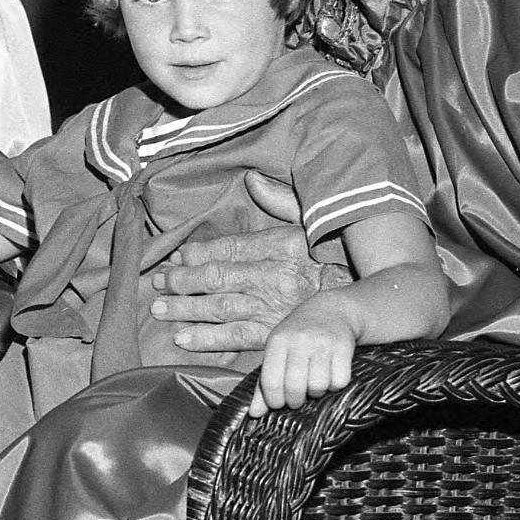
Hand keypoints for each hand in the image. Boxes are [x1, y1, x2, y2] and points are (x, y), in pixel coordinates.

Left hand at [144, 185, 320, 365]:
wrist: (361, 303)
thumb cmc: (333, 258)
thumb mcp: (312, 219)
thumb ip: (280, 200)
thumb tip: (252, 180)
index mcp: (281, 245)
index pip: (230, 247)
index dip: (198, 252)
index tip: (177, 255)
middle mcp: (274, 276)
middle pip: (218, 277)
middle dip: (183, 279)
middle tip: (158, 282)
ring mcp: (273, 308)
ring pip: (220, 306)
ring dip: (186, 308)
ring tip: (160, 307)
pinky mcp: (274, 335)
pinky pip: (235, 337)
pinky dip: (207, 339)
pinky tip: (183, 338)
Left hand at [254, 308, 357, 408]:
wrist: (333, 310)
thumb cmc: (299, 337)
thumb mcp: (278, 352)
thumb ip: (264, 384)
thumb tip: (255, 414)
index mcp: (278, 341)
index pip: (270, 381)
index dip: (274, 401)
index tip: (278, 403)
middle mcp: (300, 340)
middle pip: (295, 388)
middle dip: (296, 401)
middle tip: (298, 398)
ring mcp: (323, 343)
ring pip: (318, 387)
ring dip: (317, 393)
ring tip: (315, 384)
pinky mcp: (344, 347)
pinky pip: (339, 381)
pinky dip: (335, 385)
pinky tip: (331, 376)